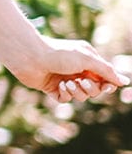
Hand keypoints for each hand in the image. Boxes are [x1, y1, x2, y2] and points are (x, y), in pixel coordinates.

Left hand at [8, 37, 130, 104]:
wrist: (31, 57)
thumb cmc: (59, 54)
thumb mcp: (87, 59)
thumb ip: (106, 71)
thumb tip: (124, 81)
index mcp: (88, 61)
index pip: (105, 78)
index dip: (107, 85)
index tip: (106, 87)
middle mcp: (78, 71)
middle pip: (94, 90)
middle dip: (90, 88)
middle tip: (81, 81)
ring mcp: (66, 80)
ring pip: (81, 96)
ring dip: (76, 92)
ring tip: (66, 83)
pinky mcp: (53, 89)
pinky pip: (66, 99)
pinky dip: (64, 95)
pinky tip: (58, 86)